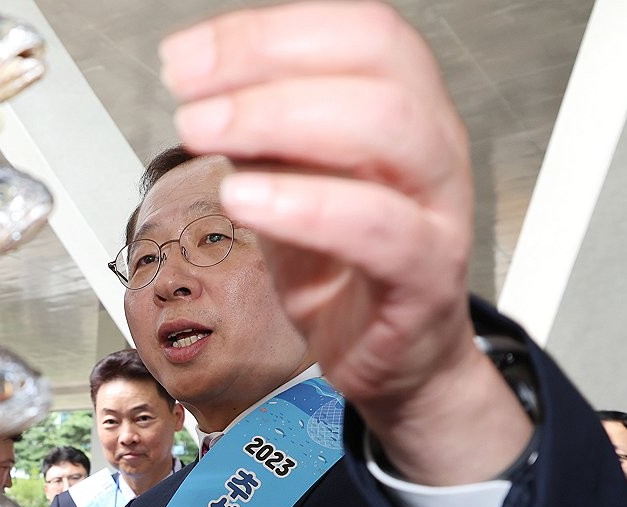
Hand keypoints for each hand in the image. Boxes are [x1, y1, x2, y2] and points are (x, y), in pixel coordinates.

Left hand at [160, 1, 530, 483]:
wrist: (387, 355)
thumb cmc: (343, 266)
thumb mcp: (289, 184)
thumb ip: (260, 137)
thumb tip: (205, 88)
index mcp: (403, 107)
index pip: (353, 31)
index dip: (264, 32)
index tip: (188, 54)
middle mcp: (431, 143)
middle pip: (373, 61)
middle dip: (264, 62)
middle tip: (190, 91)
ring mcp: (437, 206)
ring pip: (387, 126)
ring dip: (278, 118)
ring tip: (205, 131)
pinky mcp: (426, 275)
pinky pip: (379, 228)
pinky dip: (304, 206)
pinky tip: (246, 199)